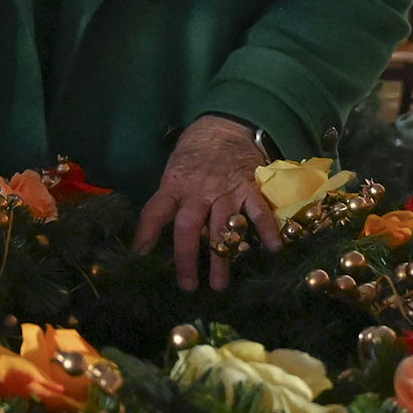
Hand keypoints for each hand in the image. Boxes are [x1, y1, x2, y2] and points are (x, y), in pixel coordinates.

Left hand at [132, 117, 282, 290]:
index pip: (154, 211)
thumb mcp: (174, 172)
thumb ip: (170, 200)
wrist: (223, 126)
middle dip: (186, 259)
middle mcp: (198, 189)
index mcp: (174, 184)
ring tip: (220, 285)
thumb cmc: (194, 154)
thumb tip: (157, 235)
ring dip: (222, 257)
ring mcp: (225, 189)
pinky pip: (259, 211)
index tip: (140, 256)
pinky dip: (267, 230)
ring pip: (222, 227)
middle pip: (188, 227)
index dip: (145, 234)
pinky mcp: (249, 187)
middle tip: (188, 285)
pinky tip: (273, 249)